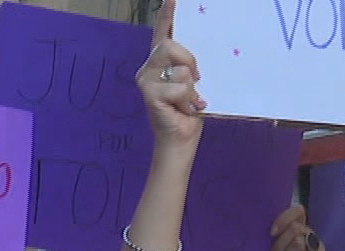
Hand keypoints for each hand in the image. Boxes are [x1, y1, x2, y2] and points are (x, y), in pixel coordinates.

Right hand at [135, 0, 204, 150]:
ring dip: (191, 87)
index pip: (162, 32)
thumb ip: (191, 65)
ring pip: (179, 68)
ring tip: (189, 101)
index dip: (166, 15)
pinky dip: (188, 99)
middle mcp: (149, 67)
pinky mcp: (149, 94)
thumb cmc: (188, 112)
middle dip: (190, 61)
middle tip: (197, 81)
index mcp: (160, 62)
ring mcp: (146, 80)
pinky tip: (185, 109)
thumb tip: (198, 57)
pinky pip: (179, 86)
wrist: (181, 141)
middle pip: (170, 45)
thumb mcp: (194, 82)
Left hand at [270, 205, 327, 250]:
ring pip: (298, 241)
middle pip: (296, 227)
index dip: (284, 218)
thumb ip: (273, 238)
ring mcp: (318, 247)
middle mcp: (310, 235)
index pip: (298, 211)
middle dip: (280, 245)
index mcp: (298, 229)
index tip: (271, 233)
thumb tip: (266, 230)